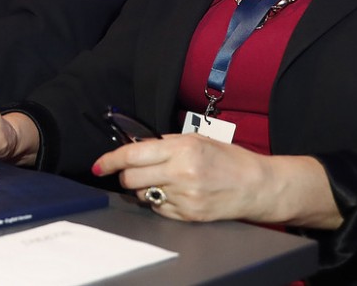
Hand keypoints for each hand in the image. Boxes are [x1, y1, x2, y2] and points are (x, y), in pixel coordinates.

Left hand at [93, 134, 339, 228]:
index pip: (133, 154)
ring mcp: (185, 197)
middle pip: (132, 178)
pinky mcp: (189, 215)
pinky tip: (175, 193)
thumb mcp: (197, 140)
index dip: (110, 160)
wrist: (257, 185)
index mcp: (183, 149)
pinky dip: (160, 201)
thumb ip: (165, 144)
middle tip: (134, 171)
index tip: (99, 165)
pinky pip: (159, 210)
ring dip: (145, 188)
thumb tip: (135, 146)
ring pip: (144, 195)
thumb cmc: (228, 159)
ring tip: (163, 181)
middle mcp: (181, 173)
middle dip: (126, 175)